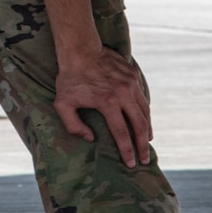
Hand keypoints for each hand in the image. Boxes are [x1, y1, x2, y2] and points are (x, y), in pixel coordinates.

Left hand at [54, 45, 152, 167]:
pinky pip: (142, 96)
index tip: (131, 163)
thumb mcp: (63, 104)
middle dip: (143, 145)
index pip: (122, 133)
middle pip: (140, 124)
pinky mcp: (134, 74)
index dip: (128, 151)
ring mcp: (131, 83)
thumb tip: (91, 139)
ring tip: (148, 140)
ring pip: (145, 110)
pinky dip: (144, 110)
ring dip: (148, 128)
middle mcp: (123, 93)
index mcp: (108, 102)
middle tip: (145, 158)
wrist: (80, 49)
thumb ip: (74, 126)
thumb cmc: (69, 78)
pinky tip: (143, 118)